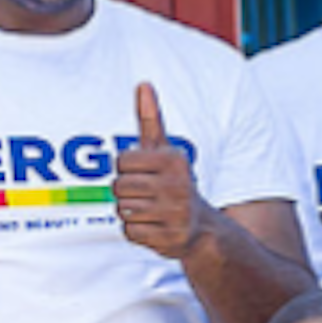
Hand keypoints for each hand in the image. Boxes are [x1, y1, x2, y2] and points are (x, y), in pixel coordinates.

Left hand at [112, 84, 207, 258]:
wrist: (202, 228)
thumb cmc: (174, 182)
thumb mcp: (165, 151)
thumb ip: (151, 119)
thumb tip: (143, 84)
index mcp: (174, 160)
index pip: (121, 161)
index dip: (127, 169)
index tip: (146, 174)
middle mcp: (178, 186)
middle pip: (118, 187)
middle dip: (127, 192)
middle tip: (148, 195)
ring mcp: (175, 213)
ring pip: (122, 209)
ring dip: (131, 212)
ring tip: (152, 210)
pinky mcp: (170, 238)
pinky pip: (130, 232)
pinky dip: (137, 231)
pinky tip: (155, 227)